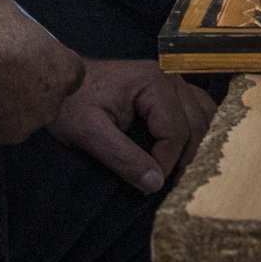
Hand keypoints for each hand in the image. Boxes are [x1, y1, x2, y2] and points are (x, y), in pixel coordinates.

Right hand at [0, 0, 84, 148]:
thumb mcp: (8, 11)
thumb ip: (19, 28)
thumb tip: (12, 30)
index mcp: (62, 72)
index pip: (71, 73)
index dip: (51, 65)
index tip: (32, 58)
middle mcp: (48, 107)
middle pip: (44, 99)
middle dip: (27, 88)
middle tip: (1, 71)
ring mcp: (19, 129)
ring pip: (17, 118)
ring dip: (3, 106)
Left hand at [47, 60, 215, 193]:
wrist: (58, 84)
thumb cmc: (71, 105)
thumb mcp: (89, 133)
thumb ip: (123, 158)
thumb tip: (156, 184)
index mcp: (154, 82)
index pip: (176, 131)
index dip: (167, 162)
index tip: (149, 184)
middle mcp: (169, 77)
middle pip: (196, 123)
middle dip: (184, 155)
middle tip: (165, 181)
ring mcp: (171, 80)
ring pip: (203, 114)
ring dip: (195, 142)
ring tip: (176, 166)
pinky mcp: (167, 88)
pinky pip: (195, 108)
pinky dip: (194, 129)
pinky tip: (182, 148)